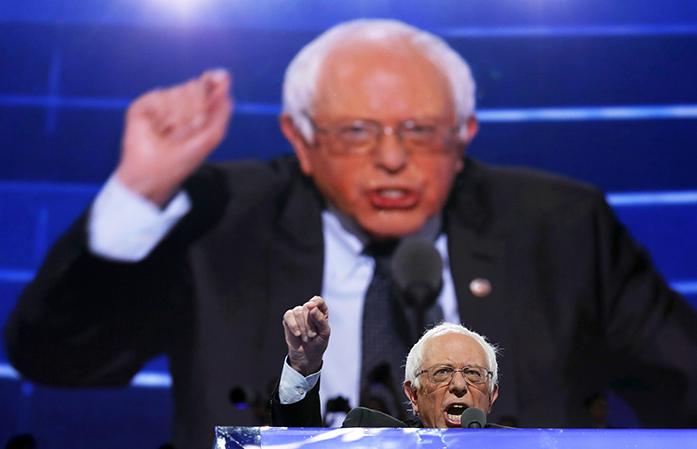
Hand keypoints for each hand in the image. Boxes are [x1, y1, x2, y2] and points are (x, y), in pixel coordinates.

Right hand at [115, 69, 232, 205]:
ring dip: (180, 120)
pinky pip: (161, 97)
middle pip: (196, 87)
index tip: (220, 79)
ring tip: (172, 135)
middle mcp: (179, 100)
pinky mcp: (143, 104)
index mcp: (197, 106)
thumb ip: (222, 108)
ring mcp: (161, 101)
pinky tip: (159, 129)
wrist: (155, 173)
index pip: (209, 82)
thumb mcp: (211, 135)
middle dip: (196, 112)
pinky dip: (164, 117)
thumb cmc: (182, 158)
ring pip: (179, 92)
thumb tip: (225, 79)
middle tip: (188, 132)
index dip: (215, 80)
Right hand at [282, 296, 329, 375]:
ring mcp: (297, 314)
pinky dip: (293, 325)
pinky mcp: (288, 320)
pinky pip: (288, 315)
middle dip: (310, 324)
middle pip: (307, 307)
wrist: (307, 356)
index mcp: (320, 311)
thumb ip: (321, 320)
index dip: (315, 303)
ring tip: (305, 338)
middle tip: (312, 336)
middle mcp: (308, 310)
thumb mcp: (324, 333)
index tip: (313, 309)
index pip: (318, 300)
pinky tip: (297, 334)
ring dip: (302, 327)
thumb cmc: (318, 343)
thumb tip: (312, 308)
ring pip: (298, 311)